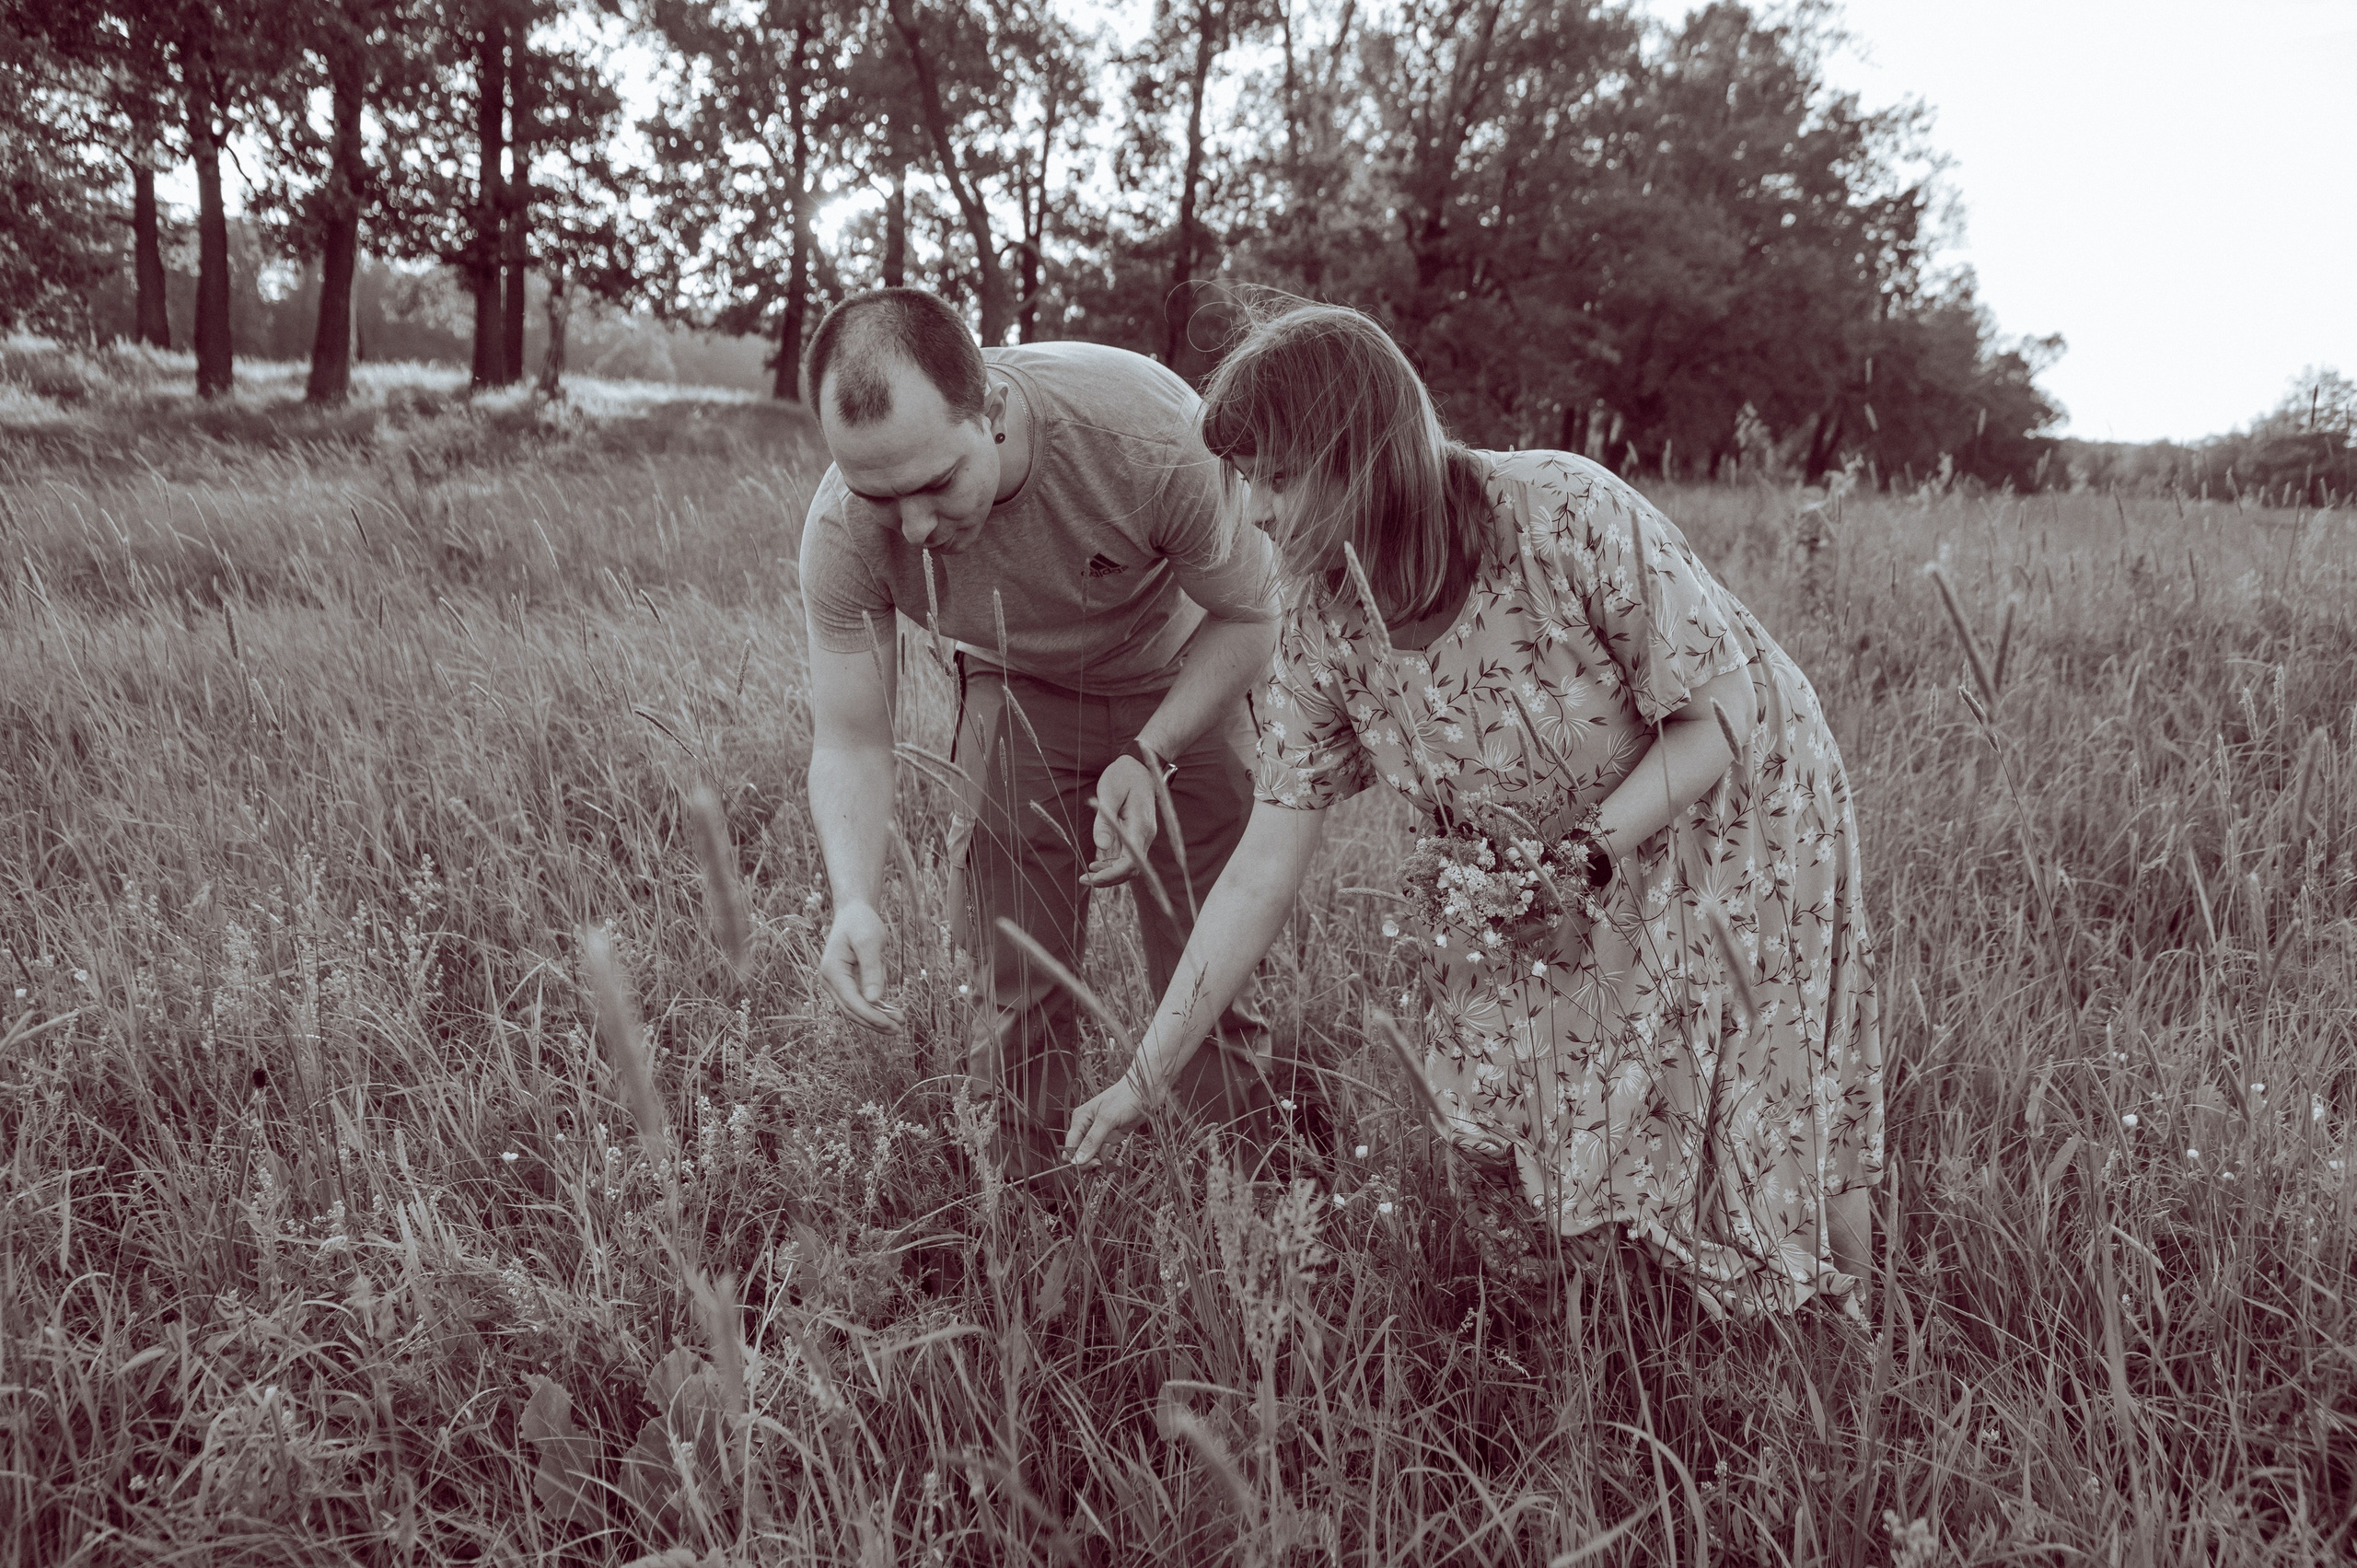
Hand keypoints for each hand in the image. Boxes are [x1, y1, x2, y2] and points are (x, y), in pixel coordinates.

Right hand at [818, 901, 901, 1028]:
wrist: (854, 913)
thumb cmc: (861, 923)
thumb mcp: (869, 941)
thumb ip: (871, 970)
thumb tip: (874, 1000)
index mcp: (832, 971)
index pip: (851, 1002)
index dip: (870, 1015)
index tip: (889, 1023)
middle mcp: (830, 981)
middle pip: (852, 1010)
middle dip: (875, 1022)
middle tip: (898, 1029)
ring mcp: (838, 983)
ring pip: (857, 1009)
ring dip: (877, 1018)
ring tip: (900, 1024)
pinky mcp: (848, 983)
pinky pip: (862, 1001)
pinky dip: (877, 1008)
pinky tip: (894, 1013)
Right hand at [1065, 1070, 1151, 1164]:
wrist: (1145, 1091)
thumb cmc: (1125, 1098)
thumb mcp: (1107, 1119)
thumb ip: (1092, 1140)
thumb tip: (1076, 1161)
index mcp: (1080, 1120)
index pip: (1070, 1147)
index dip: (1077, 1159)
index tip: (1093, 1163)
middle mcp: (1086, 1129)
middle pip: (1080, 1155)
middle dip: (1090, 1163)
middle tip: (1103, 1163)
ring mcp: (1099, 1135)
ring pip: (1093, 1158)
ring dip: (1102, 1165)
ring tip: (1115, 1164)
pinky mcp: (1111, 1138)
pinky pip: (1105, 1156)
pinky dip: (1110, 1162)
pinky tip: (1117, 1162)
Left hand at [1081, 753, 1160, 887]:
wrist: (1139, 766)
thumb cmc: (1122, 776)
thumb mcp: (1108, 794)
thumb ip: (1104, 821)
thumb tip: (1100, 846)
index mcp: (1140, 825)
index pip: (1131, 861)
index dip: (1113, 874)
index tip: (1092, 877)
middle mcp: (1146, 834)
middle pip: (1132, 868)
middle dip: (1110, 878)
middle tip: (1085, 879)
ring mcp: (1144, 835)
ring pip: (1131, 865)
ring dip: (1111, 874)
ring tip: (1088, 874)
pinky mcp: (1139, 834)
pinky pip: (1130, 857)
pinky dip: (1115, 865)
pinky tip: (1098, 864)